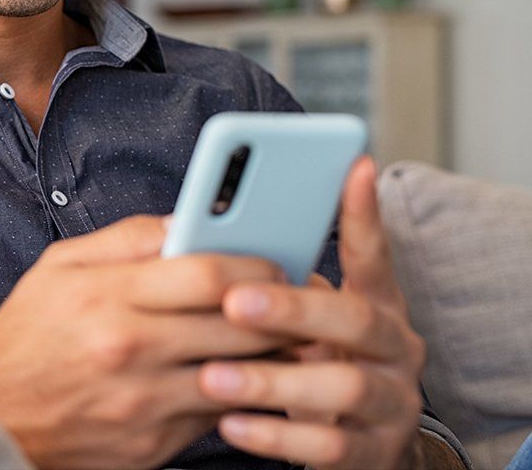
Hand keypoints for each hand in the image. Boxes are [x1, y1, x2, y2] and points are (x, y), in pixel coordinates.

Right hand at [0, 215, 287, 469]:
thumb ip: (128, 238)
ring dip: (276, 356)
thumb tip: (187, 221)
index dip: (255, 264)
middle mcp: (132, 352)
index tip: (275, 260)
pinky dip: (242, 395)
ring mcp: (144, 406)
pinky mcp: (151, 447)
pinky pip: (218, 418)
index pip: (207, 274)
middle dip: (282, 309)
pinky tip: (250, 374)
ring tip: (292, 335)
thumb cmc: (27, 329)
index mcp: (110, 298)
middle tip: (303, 296)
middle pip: (238, 327)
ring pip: (240, 378)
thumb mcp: (62, 264)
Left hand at [198, 157, 426, 469]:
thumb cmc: (315, 357)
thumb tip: (210, 239)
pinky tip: (230, 422)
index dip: (364, 212)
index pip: (374, 253)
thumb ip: (280, 282)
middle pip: (355, 319)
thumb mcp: (308, 316)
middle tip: (235, 301)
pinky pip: (330, 448)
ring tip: (213, 375)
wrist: (358, 440)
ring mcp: (392, 403)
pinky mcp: (375, 453)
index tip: (354, 166)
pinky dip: (275, 434)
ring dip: (273, 380)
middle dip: (293, 308)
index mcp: (378, 303)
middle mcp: (395, 347)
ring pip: (342, 387)